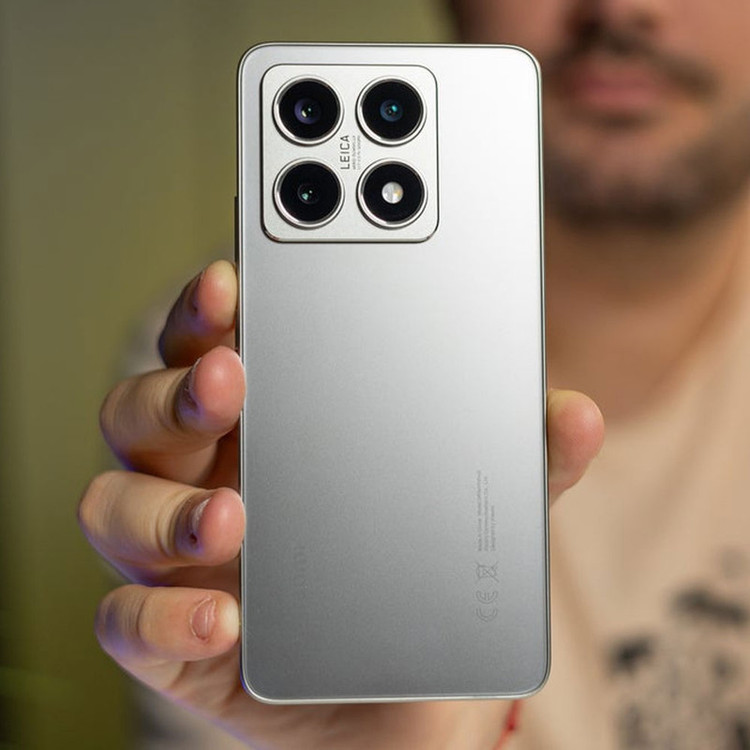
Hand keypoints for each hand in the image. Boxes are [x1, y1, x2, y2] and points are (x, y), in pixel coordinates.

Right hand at [79, 259, 603, 749]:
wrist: (398, 695)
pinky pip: (127, 619)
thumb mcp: (476, 507)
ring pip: (116, 505)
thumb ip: (518, 459)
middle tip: (229, 377)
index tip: (231, 281)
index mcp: (267, 424)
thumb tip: (575, 414)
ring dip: (163, 506)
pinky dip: (160, 616)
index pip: (212, 345)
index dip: (207, 310)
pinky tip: (223, 618)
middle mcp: (205, 475)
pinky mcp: (175, 637)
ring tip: (231, 516)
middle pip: (141, 410)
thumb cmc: (418, 573)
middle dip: (173, 387)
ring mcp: (180, 557)